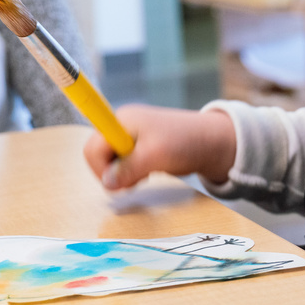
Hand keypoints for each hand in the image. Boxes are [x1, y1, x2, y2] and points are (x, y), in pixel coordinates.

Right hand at [82, 104, 236, 189]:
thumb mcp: (155, 155)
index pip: (92, 147)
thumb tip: (107, 183)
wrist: (211, 142)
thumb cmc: (185, 141)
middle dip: (111, 173)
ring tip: (145, 175)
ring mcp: (130, 138)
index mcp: (121, 120)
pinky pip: (123, 166)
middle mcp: (122, 126)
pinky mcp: (139, 149)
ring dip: (123, 176)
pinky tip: (147, 174)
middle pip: (98, 156)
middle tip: (133, 181)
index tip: (115, 181)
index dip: (99, 168)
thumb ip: (128, 169)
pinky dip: (131, 175)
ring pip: (110, 164)